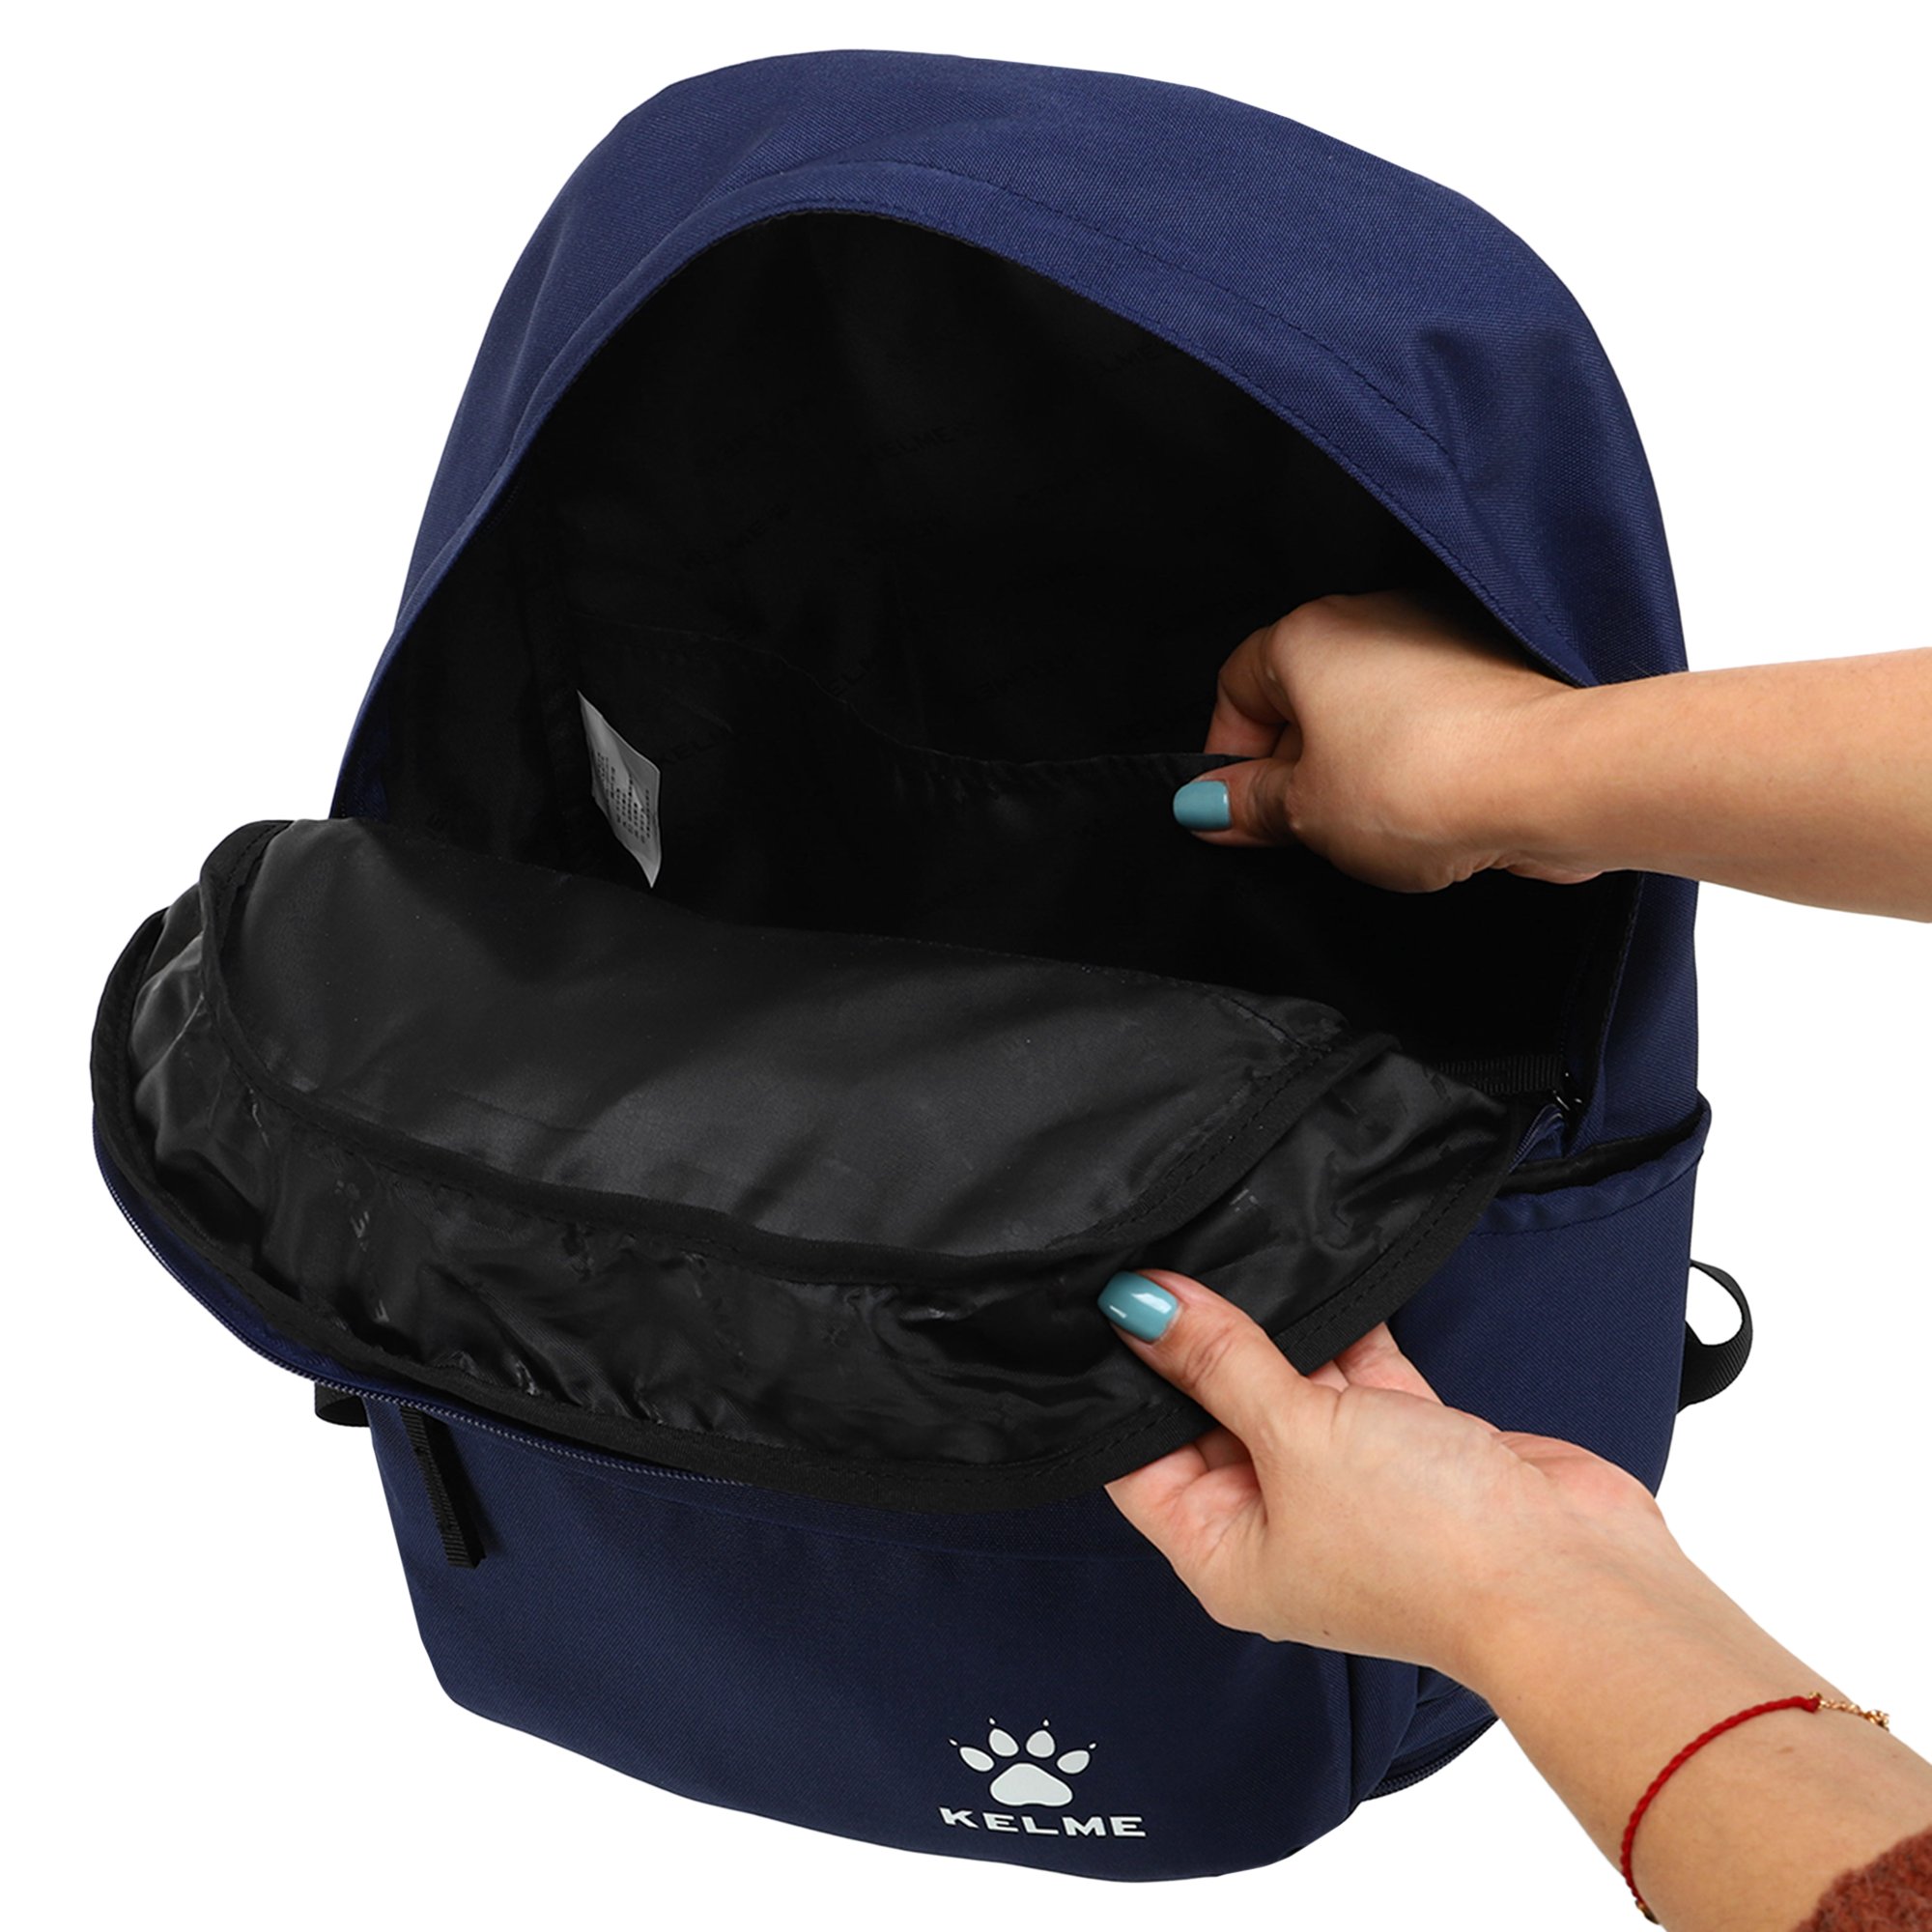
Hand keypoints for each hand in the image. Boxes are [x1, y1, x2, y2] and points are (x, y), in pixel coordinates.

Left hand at [1099, 1267, 1681, 1688]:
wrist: (1573, 1580)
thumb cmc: (1428, 1545)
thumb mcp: (1296, 1436)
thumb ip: (1221, 1362)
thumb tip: (1140, 1307)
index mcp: (1224, 1553)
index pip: (1136, 1464)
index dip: (1120, 1385)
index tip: (1107, 1302)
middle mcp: (1280, 1526)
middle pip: (1210, 1418)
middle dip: (1197, 1347)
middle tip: (1167, 1259)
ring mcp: (1347, 1488)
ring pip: (1285, 1391)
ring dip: (1272, 1332)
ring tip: (1234, 1250)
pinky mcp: (1411, 1448)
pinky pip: (1357, 1379)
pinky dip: (1344, 1331)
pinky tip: (1323, 1270)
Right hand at [1184, 590, 1599, 891]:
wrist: (1551, 779)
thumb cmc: (1422, 779)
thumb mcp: (1305, 811)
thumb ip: (1248, 805)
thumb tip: (1206, 806)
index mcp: (1309, 635)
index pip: (1236, 686)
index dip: (1225, 757)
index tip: (1235, 813)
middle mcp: (1373, 619)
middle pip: (1302, 698)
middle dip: (1289, 769)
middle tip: (1293, 834)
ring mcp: (1439, 643)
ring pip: (1365, 714)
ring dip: (1350, 771)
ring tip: (1363, 833)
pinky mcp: (1491, 678)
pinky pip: (1424, 724)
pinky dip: (1409, 767)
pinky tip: (1418, 818)